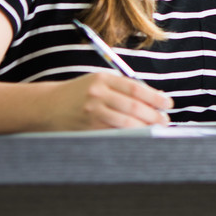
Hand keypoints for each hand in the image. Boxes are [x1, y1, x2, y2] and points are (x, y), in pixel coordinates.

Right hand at [47, 71, 171, 130]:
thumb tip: (155, 98)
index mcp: (103, 79)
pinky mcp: (88, 128)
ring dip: (145, 127)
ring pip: (126, 122)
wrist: (47, 106)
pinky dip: (129, 135)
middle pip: (134, 106)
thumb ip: (124, 88)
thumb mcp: (99, 82)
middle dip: (154, 115)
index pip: (136, 88)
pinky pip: (114, 133)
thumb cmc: (79, 93)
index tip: (168, 104)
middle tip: (165, 121)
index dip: (155, 97)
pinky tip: (139, 136)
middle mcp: (97, 94)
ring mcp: (92, 112)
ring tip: (156, 129)